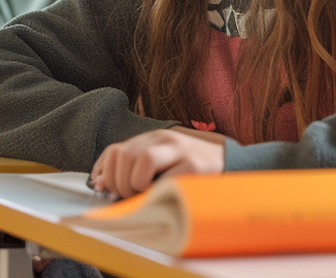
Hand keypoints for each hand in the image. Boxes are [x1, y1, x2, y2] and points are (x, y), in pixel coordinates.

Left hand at [89, 128, 225, 198]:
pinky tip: (163, 196)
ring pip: (140, 159)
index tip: (108, 191)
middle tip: (132, 196)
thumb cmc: (192, 171)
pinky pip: (164, 179)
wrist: (233, 164)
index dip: (105, 173)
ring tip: (147, 195)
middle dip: (120, 183)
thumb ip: (134, 168)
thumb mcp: (161, 164)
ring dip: (136, 184)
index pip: (114, 151)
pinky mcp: (194, 165)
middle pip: (123, 155)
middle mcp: (164, 139)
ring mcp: (180, 150)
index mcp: (152, 139)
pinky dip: (157, 192)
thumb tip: (102, 184)